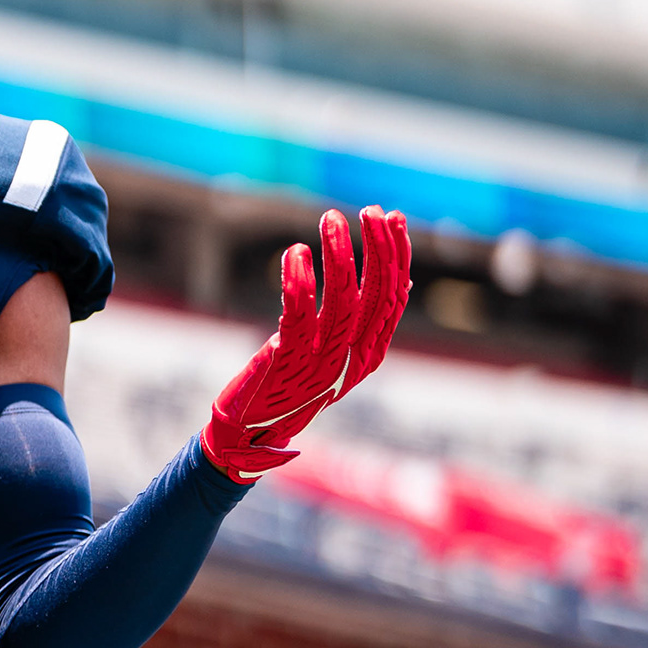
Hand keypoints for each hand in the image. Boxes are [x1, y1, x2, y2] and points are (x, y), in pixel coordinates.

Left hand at [202, 206, 410, 481]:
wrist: (251, 436)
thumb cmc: (291, 386)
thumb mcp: (335, 356)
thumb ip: (360, 322)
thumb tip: (395, 279)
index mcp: (370, 353)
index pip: (394, 296)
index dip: (396, 254)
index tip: (392, 217)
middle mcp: (353, 358)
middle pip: (377, 293)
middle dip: (378, 247)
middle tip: (370, 211)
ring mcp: (323, 362)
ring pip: (342, 299)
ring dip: (340, 254)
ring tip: (332, 219)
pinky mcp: (288, 362)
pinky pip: (299, 315)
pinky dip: (300, 281)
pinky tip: (296, 253)